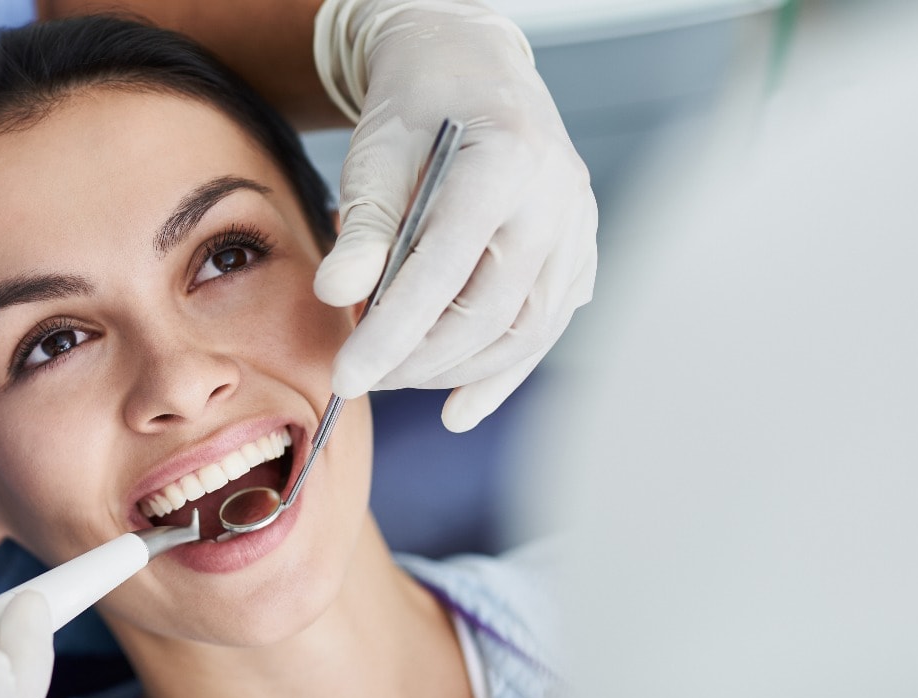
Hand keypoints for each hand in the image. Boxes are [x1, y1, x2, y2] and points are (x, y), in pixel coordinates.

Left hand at [313, 0, 598, 431]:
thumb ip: (363, 228)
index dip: (393, 334)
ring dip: (458, 372)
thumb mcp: (375, 154)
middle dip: (421, 360)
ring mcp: (577, 227)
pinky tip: (461, 407)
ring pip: (526, 330)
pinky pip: (546, 327)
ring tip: (399, 379)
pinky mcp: (579, 251)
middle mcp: (556, 199)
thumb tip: (338, 296)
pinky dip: (503, 373)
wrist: (472, 70)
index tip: (347, 377)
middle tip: (365, 377)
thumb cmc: (419, 108)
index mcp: (505, 163)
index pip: (444, 272)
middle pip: (490, 312)